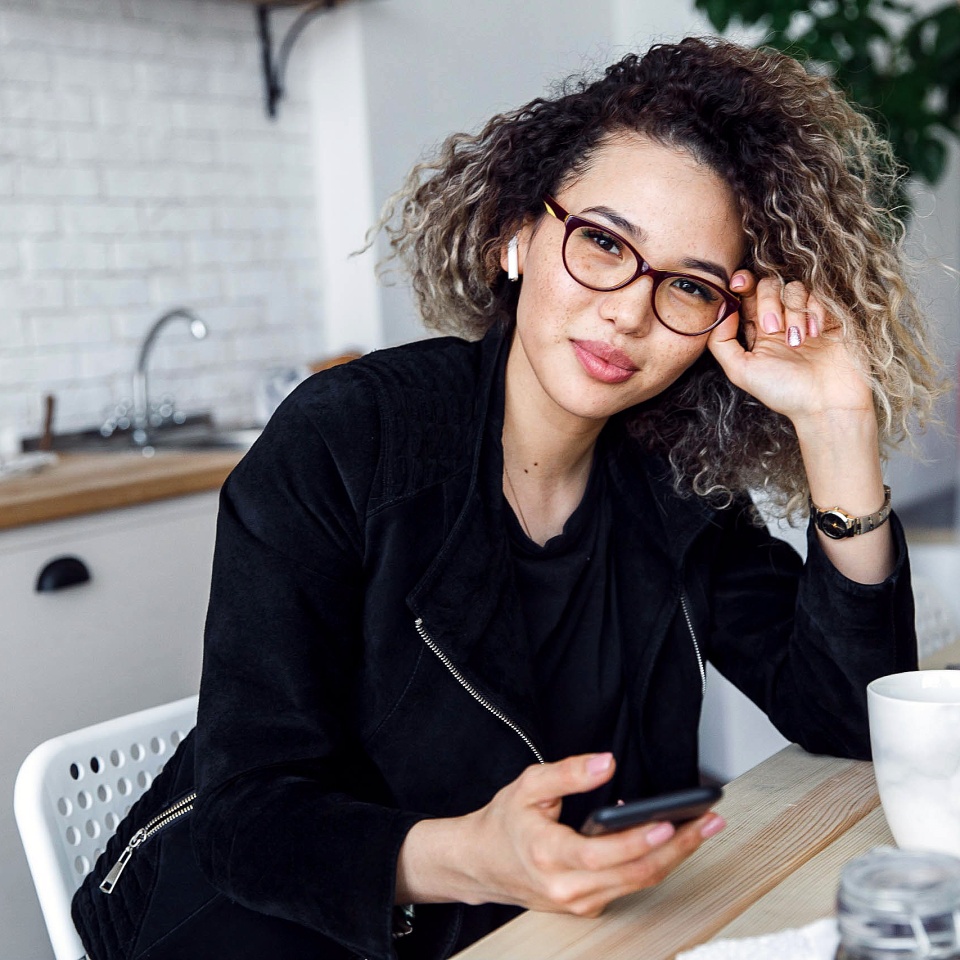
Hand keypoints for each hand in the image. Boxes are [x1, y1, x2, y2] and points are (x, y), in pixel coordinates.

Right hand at [396, 753, 724, 916]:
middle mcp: (567, 887)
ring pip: (638, 883)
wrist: (481, 863)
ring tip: (702, 829)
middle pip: (634, 873)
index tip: (668, 822)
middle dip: (677, 847)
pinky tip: (669, 840)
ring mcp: (579, 902)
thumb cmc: (504, 823)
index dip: (638, 840)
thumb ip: (568, 773)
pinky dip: (652, 863)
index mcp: (548, 854)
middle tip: (708, 822)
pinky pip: (629, 886)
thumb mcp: (528, 785)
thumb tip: (605, 762)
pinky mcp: (588, 906)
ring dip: (675, 857)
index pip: (602, 854)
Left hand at [707, 272, 874, 430]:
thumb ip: (721, 342)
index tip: (737, 284)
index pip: (745, 295)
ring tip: (797, 342)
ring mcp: (805, 316)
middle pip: (768, 285)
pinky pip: (818, 294)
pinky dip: (814, 311)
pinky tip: (816, 334)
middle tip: (772, 329)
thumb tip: (721, 307)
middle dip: (767, 302)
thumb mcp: (741, 371)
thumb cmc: (783, 392)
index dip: (741, 283)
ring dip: (792, 313)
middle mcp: (780, 320)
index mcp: (756, 331)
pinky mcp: (829, 315)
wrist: (826, 403)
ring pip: (793, 288)